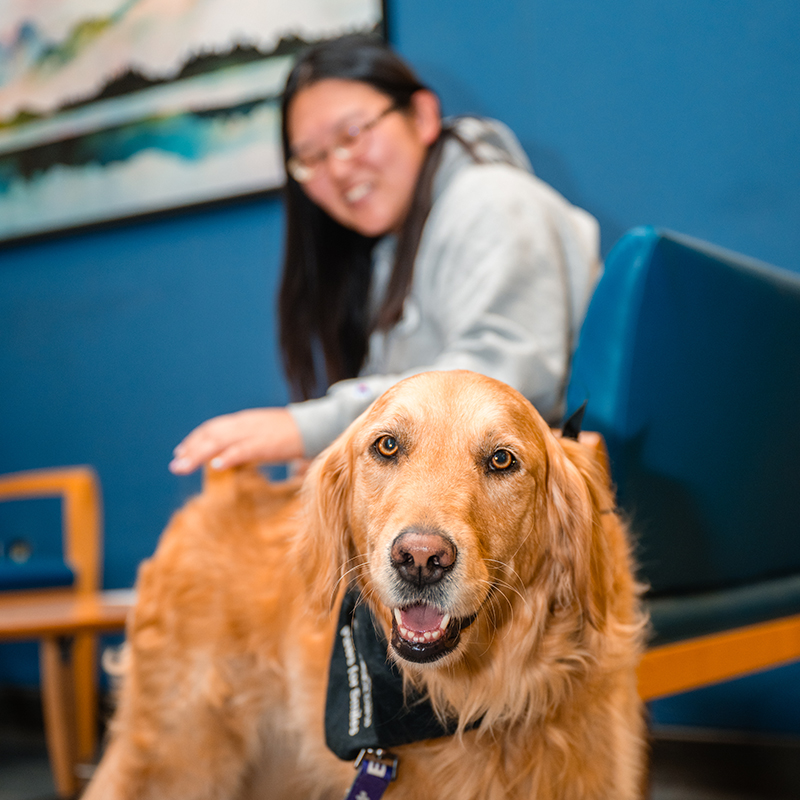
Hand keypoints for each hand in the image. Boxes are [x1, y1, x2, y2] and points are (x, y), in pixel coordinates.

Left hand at [168, 408, 302, 473]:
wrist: (314, 427)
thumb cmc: (290, 436)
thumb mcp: (263, 435)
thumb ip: (246, 442)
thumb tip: (229, 457)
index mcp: (244, 421)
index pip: (212, 428)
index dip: (194, 439)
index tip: (180, 452)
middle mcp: (244, 424)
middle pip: (211, 434)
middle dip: (190, 449)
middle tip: (175, 466)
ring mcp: (254, 433)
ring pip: (220, 441)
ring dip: (198, 455)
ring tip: (184, 467)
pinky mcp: (266, 443)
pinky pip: (243, 450)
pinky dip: (227, 457)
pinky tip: (215, 466)